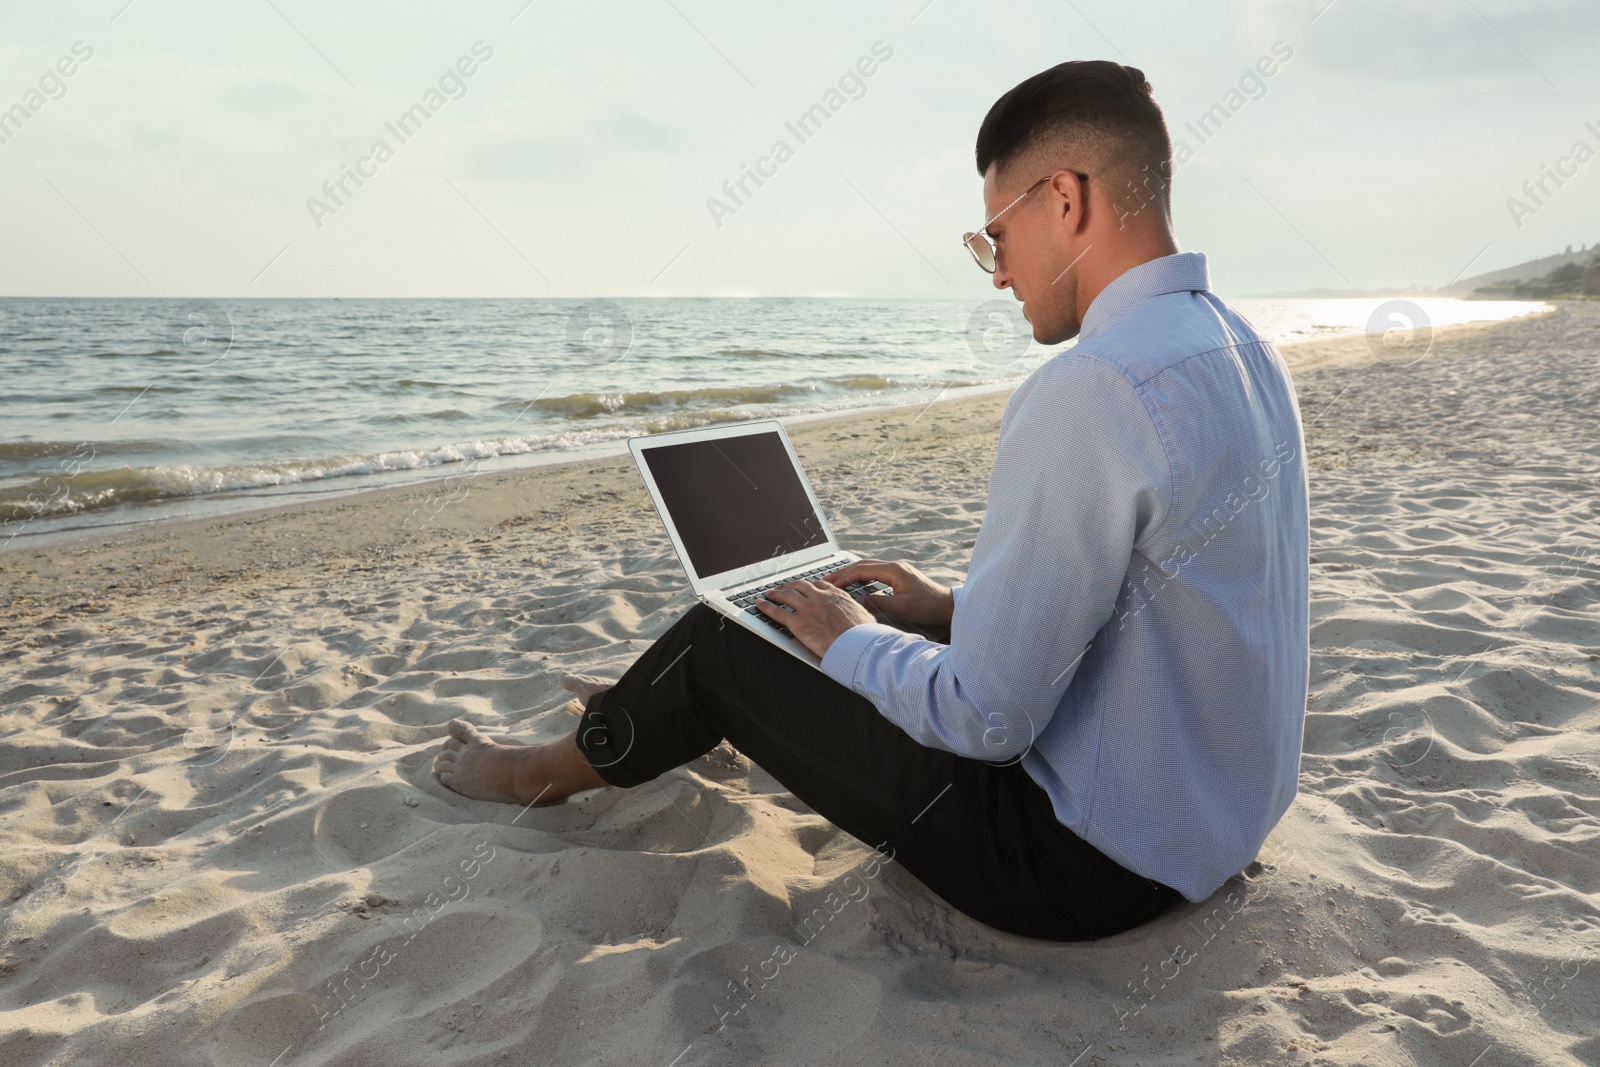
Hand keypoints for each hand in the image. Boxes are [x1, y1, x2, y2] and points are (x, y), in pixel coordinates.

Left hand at [756, 579, 874, 658]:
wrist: (856, 645)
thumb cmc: (863, 635)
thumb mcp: (865, 616)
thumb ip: (859, 608)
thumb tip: (861, 607)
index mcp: (837, 595)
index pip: (820, 584)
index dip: (810, 586)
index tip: (806, 588)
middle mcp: (820, 597)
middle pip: (800, 585)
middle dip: (790, 585)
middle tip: (783, 588)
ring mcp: (808, 608)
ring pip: (787, 595)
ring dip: (776, 593)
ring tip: (769, 594)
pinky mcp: (798, 622)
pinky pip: (778, 612)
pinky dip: (767, 607)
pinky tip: (760, 604)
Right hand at [822, 558, 953, 624]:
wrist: (946, 605)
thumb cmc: (927, 606)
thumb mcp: (900, 606)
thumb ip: (877, 602)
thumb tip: (857, 601)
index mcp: (894, 569)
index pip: (862, 569)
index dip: (844, 576)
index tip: (830, 584)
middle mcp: (895, 566)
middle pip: (862, 565)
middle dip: (843, 572)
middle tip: (826, 580)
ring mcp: (897, 569)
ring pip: (868, 567)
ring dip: (852, 573)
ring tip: (836, 581)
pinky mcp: (900, 575)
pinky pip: (876, 572)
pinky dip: (862, 576)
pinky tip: (855, 583)